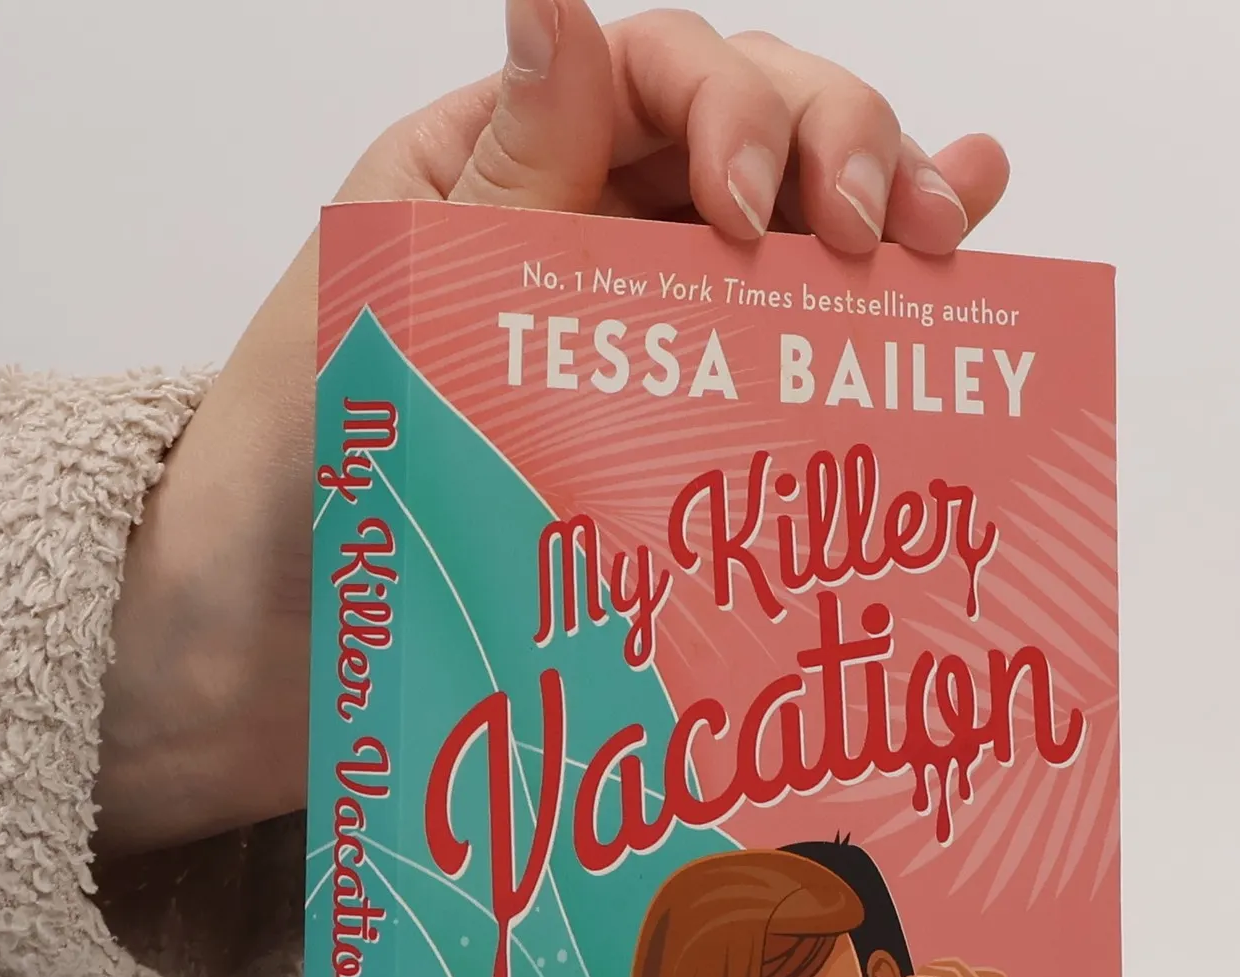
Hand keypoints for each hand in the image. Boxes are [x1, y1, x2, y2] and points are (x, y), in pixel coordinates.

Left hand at [94, 2, 1010, 856]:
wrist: (272, 648)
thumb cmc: (297, 476)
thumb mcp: (387, 305)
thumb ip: (496, 175)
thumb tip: (562, 0)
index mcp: (503, 164)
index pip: (657, 73)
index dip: (738, 113)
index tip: (755, 217)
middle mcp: (590, 226)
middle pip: (751, 127)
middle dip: (836, 147)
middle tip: (874, 235)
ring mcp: (646, 322)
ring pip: (792, 220)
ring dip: (888, 196)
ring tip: (949, 229)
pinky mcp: (679, 423)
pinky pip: (787, 333)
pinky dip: (877, 284)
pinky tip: (967, 237)